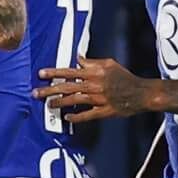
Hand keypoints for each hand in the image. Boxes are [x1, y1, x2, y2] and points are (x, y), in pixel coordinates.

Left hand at [34, 56, 154, 122]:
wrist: (141, 93)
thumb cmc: (125, 78)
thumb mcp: (109, 64)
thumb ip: (92, 62)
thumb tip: (79, 59)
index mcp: (94, 72)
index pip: (69, 71)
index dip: (54, 72)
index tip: (41, 74)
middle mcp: (93, 85)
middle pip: (67, 87)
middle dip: (50, 89)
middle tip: (36, 92)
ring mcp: (98, 99)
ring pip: (73, 100)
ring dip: (59, 103)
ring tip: (48, 104)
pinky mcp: (103, 111)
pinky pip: (87, 115)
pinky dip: (76, 117)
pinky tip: (67, 118)